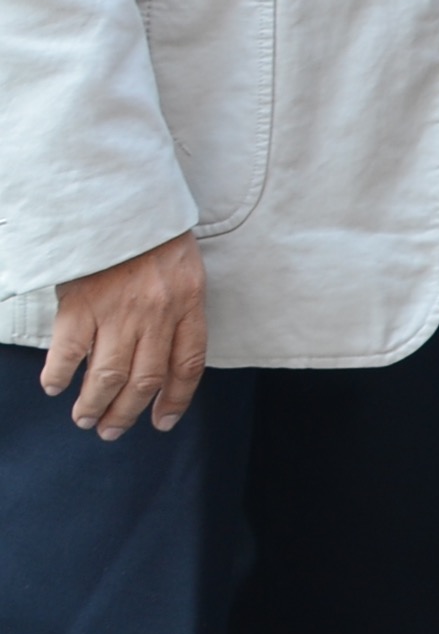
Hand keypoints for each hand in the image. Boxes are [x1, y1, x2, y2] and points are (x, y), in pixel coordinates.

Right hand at [42, 232, 206, 439]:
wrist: (123, 203)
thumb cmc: (156, 239)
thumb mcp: (185, 272)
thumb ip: (179, 312)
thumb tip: (164, 362)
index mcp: (189, 303)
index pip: (188, 363)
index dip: (176, 399)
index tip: (161, 422)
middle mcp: (157, 313)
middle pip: (146, 379)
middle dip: (128, 412)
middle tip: (110, 429)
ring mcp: (119, 310)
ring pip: (109, 374)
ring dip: (95, 404)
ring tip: (85, 418)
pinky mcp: (82, 304)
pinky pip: (69, 351)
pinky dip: (60, 375)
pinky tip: (55, 386)